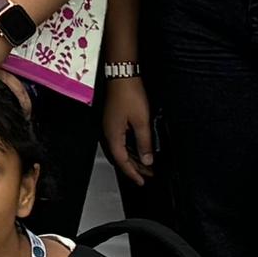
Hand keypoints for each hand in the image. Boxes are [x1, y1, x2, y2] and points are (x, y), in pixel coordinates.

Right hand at [101, 72, 156, 187]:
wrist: (122, 75)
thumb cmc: (130, 95)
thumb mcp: (141, 121)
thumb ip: (144, 142)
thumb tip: (147, 160)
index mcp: (113, 135)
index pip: (122, 161)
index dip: (133, 173)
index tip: (143, 182)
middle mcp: (109, 133)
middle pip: (121, 157)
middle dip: (134, 167)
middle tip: (148, 175)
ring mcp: (110, 126)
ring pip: (121, 149)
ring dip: (134, 158)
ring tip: (146, 165)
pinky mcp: (114, 120)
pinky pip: (121, 140)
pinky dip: (131, 148)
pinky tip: (139, 148)